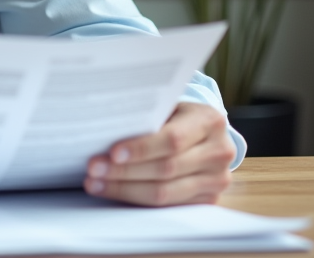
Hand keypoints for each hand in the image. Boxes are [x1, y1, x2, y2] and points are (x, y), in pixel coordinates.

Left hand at [84, 102, 234, 205]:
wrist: (206, 133)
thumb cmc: (177, 116)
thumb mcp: (169, 107)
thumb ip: (148, 117)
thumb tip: (103, 128)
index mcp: (209, 121)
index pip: (172, 139)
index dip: (141, 148)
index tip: (112, 153)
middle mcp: (219, 151)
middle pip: (166, 169)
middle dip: (124, 171)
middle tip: (94, 169)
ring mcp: (217, 179)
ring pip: (165, 192)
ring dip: (125, 189)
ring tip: (96, 183)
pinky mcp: (209, 199)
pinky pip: (167, 206)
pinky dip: (136, 200)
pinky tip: (114, 192)